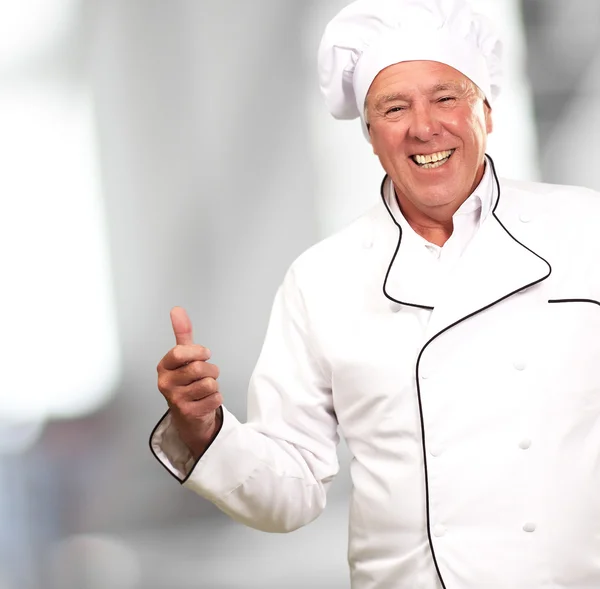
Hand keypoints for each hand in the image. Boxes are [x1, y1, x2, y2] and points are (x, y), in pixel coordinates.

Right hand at [157, 306, 222, 458]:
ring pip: (209, 383)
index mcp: (163, 367)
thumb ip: (182, 333)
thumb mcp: (183, 356)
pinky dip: (216, 398)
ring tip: (204, 389)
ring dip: (214, 385)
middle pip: (200, 368)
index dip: (198, 352)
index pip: (180, 352)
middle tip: (205, 375)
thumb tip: (177, 310)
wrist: (188, 414)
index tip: (204, 355)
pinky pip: (215, 398)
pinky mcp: (189, 413)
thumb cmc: (186, 381)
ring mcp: (176, 400)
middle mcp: (165, 384)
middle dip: (210, 370)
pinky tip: (205, 401)